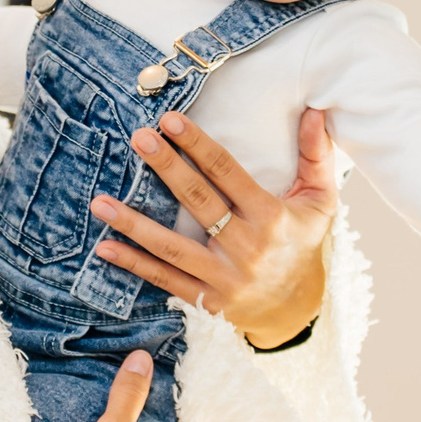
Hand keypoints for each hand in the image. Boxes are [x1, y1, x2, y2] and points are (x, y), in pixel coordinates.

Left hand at [89, 108, 338, 349]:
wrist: (298, 310)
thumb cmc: (303, 244)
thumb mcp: (320, 201)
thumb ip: (317, 156)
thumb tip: (316, 110)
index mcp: (271, 217)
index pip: (229, 174)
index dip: (199, 146)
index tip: (170, 120)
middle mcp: (247, 248)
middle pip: (199, 202)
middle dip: (166, 168)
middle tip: (138, 139)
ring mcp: (224, 278)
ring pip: (173, 247)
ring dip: (133, 224)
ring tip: (100, 202)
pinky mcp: (207, 302)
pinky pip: (165, 280)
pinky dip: (134, 265)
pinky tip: (104, 248)